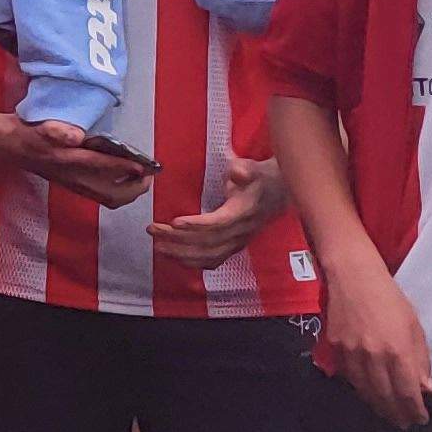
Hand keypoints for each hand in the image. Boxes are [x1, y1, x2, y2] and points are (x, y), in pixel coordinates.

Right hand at [0, 113, 159, 207]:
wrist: (7, 145)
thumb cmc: (25, 132)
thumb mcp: (38, 127)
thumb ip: (56, 131)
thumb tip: (75, 136)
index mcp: (66, 162)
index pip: (102, 168)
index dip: (126, 167)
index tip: (145, 165)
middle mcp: (73, 178)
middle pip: (113, 195)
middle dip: (135, 187)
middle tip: (148, 174)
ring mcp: (73, 184)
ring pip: (109, 198)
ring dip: (128, 192)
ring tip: (140, 177)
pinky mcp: (72, 184)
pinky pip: (102, 195)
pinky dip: (118, 191)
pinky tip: (122, 178)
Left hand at [156, 157, 286, 270]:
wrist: (279, 193)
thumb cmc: (259, 178)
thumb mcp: (252, 168)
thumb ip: (243, 170)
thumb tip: (237, 172)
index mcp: (243, 212)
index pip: (219, 223)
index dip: (197, 225)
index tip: (174, 222)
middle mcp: (241, 231)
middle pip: (208, 241)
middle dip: (178, 238)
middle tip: (153, 230)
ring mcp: (238, 242)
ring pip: (209, 255)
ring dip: (181, 254)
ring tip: (158, 246)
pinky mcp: (234, 246)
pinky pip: (215, 260)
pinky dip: (194, 262)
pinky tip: (175, 258)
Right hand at [326, 265, 431, 430]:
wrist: (352, 277)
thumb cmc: (390, 299)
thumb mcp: (414, 326)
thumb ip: (419, 358)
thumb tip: (424, 387)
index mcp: (398, 350)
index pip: (408, 391)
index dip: (414, 410)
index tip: (419, 419)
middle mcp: (374, 356)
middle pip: (385, 395)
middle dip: (396, 413)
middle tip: (402, 423)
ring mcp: (351, 353)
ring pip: (364, 389)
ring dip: (377, 405)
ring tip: (386, 414)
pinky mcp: (335, 347)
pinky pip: (348, 375)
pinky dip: (359, 388)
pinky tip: (366, 393)